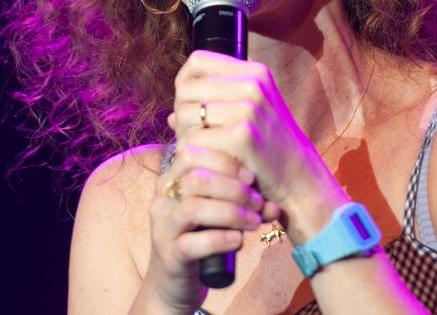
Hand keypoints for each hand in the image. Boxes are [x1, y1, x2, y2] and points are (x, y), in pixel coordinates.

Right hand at [141, 144, 277, 312]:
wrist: (175, 282)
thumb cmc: (200, 239)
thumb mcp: (218, 215)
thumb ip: (241, 203)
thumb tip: (274, 205)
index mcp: (170, 181)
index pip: (191, 153)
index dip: (224, 161)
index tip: (250, 176)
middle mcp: (162, 200)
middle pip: (194, 179)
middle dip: (232, 187)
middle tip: (257, 201)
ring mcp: (163, 229)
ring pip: (193, 208)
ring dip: (230, 212)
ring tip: (253, 222)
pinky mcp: (169, 257)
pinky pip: (192, 243)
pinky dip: (220, 238)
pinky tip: (238, 239)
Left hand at [168, 50, 347, 239]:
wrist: (299, 180)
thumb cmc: (270, 147)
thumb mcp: (250, 114)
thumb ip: (214, 106)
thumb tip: (168, 115)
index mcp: (254, 72)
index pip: (197, 61)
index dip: (184, 82)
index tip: (188, 106)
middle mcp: (252, 84)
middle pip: (185, 89)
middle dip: (181, 114)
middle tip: (192, 136)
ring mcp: (248, 108)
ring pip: (184, 114)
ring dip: (184, 135)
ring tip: (201, 150)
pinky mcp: (242, 136)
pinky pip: (193, 140)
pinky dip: (193, 154)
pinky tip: (207, 162)